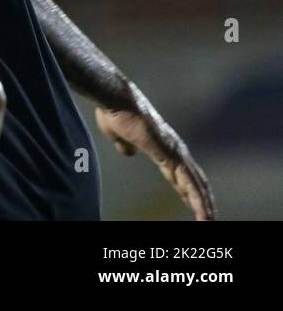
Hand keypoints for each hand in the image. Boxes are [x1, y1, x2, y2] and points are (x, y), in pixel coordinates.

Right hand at [95, 86, 216, 220]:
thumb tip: (128, 153)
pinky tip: (204, 214)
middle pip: (194, 180)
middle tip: (208, 218)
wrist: (116, 99)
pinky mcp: (174, 155)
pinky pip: (190, 183)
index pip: (179, 173)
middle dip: (201, 200)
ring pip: (197, 185)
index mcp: (161, 146)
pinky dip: (199, 201)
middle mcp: (174, 149)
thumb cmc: (114, 112)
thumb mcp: (117, 134)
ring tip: (209, 223)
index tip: (190, 203)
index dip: (185, 189)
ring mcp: (176, 152)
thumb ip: (124, 145)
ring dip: (204, 205)